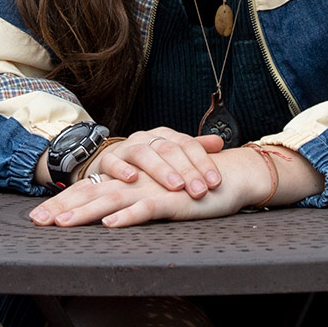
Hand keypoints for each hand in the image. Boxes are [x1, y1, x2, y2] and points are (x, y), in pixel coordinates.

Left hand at [30, 143, 272, 228]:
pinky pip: (146, 208)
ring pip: (112, 201)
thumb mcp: (154, 196)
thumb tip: (106, 214)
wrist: (226, 177)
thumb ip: (132, 201)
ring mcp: (151, 190)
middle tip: (36, 221)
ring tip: (62, 224)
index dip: (63, 202)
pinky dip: (128, 216)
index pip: (89, 189)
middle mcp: (134, 183)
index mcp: (128, 182)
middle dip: (62, 207)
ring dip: (86, 212)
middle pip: (92, 194)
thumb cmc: (188, 188)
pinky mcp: (171, 201)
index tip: (37, 218)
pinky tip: (110, 224)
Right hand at [83, 128, 225, 199]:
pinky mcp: (107, 160)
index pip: (188, 144)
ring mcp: (126, 148)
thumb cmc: (150, 163)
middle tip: (200, 190)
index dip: (203, 162)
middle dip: (187, 171)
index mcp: (166, 136)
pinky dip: (121, 169)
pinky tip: (132, 179)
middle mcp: (147, 138)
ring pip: (144, 154)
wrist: (113, 161)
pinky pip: (112, 162)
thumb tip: (220, 143)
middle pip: (169, 150)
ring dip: (160, 170)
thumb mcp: (172, 155)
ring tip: (175, 186)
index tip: (216, 182)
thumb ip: (196, 149)